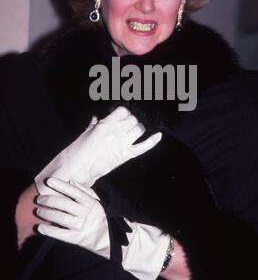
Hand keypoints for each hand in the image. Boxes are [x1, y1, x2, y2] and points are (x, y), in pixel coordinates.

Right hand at [35, 106, 161, 194]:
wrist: (77, 169)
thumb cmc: (77, 151)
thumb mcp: (85, 133)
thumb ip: (93, 125)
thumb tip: (96, 118)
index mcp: (105, 123)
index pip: (123, 111)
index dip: (125, 112)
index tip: (124, 115)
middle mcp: (116, 131)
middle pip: (133, 120)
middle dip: (132, 121)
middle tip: (128, 126)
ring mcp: (122, 143)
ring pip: (139, 129)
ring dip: (138, 129)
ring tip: (134, 132)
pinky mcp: (125, 156)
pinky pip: (143, 146)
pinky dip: (152, 141)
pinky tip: (158, 135)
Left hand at [37, 177, 109, 258]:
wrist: (109, 239)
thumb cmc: (101, 217)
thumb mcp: (97, 202)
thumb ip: (85, 191)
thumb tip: (71, 181)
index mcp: (91, 203)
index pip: (74, 192)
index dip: (61, 185)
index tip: (49, 181)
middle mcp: (86, 214)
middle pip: (65, 204)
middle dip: (50, 200)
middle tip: (39, 198)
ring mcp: (82, 227)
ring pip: (62, 218)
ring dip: (47, 214)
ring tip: (38, 211)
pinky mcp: (77, 239)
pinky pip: (61, 234)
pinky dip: (49, 230)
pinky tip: (40, 227)